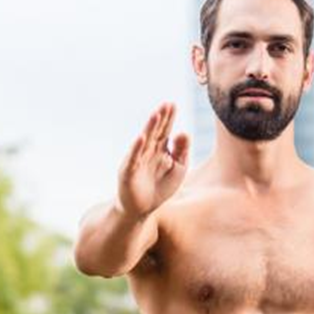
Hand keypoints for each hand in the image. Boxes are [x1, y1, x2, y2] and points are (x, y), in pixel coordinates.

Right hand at [117, 102, 189, 217]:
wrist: (142, 209)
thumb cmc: (160, 187)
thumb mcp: (178, 168)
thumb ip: (182, 151)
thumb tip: (184, 132)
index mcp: (160, 150)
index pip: (165, 130)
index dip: (169, 118)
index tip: (173, 104)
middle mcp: (148, 152)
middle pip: (155, 132)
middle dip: (161, 119)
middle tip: (166, 104)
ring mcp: (137, 160)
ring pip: (145, 142)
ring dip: (150, 128)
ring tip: (156, 115)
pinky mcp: (129, 172)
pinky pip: (133, 158)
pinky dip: (137, 148)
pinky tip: (141, 138)